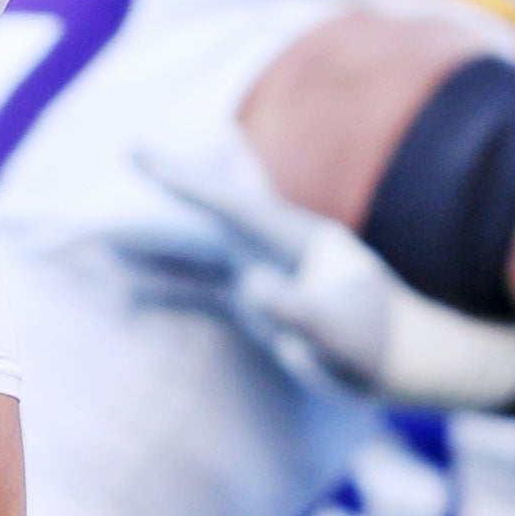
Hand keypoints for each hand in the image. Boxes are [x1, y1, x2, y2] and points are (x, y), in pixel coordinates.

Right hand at [130, 126, 514, 409]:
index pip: (229, 202)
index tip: (140, 156)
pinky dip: (164, 289)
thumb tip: (252, 287)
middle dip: (160, 199)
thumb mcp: (343, 333)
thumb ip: (298, 310)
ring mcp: (266, 274)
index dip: (185, 180)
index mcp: (298, 239)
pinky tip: (126, 291)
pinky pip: (200, 293)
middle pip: (204, 216)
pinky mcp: (262, 306)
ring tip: (95, 244)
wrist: (419, 360)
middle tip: (124, 164)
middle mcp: (275, 248)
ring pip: (194, 254)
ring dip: (149, 249)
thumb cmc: (389, 343)